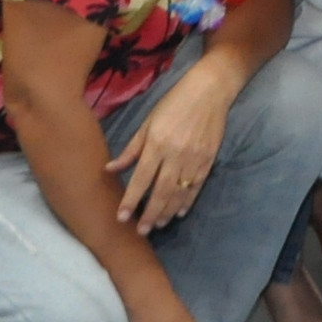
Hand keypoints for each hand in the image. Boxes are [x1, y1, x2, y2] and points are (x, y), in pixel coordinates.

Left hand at [106, 65, 235, 233]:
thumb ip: (131, 149)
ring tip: (159, 224)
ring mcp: (195, 158)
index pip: (141, 178)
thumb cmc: (174, 103)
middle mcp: (176, 154)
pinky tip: (180, 212)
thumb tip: (110, 169)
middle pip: (161, 191)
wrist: (210, 90)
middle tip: (141, 231)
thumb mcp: (148, 123)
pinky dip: (188, 200)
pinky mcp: (209, 159)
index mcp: (157, 144)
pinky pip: (197, 185)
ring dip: (168, 211)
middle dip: (150, 213)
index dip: (131, 200)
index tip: (121, 218)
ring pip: (180, 192)